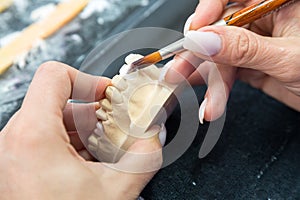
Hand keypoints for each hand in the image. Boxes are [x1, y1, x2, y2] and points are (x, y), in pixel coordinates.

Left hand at [0, 62, 162, 199]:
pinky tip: (87, 162)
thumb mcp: (115, 191)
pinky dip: (70, 142)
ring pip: (53, 119)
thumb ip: (144, 156)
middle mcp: (15, 138)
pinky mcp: (17, 160)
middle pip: (59, 100)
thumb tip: (155, 135)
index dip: (88, 79)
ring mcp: (13, 150)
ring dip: (83, 129)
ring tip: (102, 149)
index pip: (55, 75)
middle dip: (93, 112)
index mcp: (33, 135)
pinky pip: (45, 136)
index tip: (107, 96)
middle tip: (114, 127)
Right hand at [164, 0, 299, 122]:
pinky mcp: (251, 66)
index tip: (194, 33)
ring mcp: (255, 44)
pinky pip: (226, 73)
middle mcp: (263, 21)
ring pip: (219, 56)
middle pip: (218, 30)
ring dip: (204, 79)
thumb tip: (203, 39)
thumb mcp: (287, 58)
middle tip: (178, 70)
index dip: (208, 11)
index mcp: (277, 3)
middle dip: (197, 55)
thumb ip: (243, 48)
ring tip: (192, 93)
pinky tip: (210, 101)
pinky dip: (216, 89)